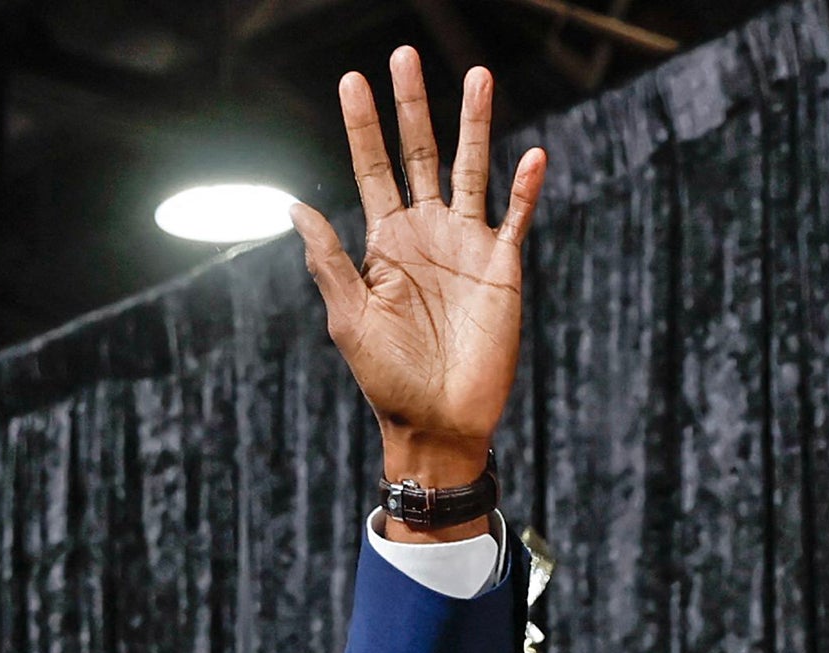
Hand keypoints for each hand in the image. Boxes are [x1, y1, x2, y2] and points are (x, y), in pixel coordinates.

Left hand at [293, 51, 545, 491]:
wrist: (436, 422)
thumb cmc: (386, 378)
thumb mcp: (349, 318)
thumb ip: (329, 261)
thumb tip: (295, 207)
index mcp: (384, 243)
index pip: (372, 169)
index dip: (363, 126)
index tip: (352, 79)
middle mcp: (426, 233)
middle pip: (421, 154)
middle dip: (413, 107)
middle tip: (405, 54)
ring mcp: (466, 245)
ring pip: (471, 169)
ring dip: (475, 124)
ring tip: (477, 75)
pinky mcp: (502, 267)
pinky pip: (516, 217)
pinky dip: (526, 188)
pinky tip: (532, 154)